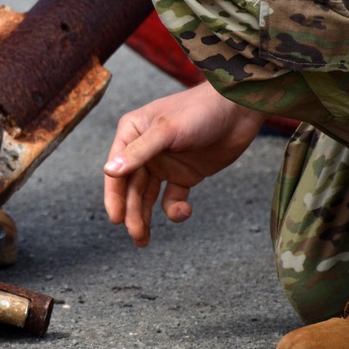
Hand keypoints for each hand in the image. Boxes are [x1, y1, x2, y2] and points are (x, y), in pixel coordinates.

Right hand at [102, 81, 264, 246]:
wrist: (239, 109)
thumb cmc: (199, 111)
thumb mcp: (167, 131)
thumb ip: (139, 152)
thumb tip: (109, 170)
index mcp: (132, 133)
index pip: (117, 170)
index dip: (114, 195)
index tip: (116, 218)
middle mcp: (144, 150)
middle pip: (131, 187)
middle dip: (132, 212)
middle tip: (136, 234)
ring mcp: (165, 163)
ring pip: (148, 196)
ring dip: (145, 216)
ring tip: (143, 239)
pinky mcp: (186, 174)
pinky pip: (173, 196)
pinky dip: (175, 208)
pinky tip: (183, 210)